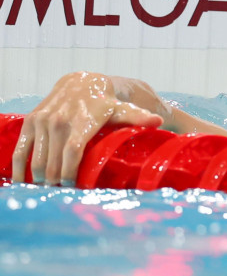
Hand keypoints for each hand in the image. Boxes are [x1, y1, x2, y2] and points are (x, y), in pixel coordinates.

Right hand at [11, 72, 163, 185]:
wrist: (81, 82)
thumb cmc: (106, 103)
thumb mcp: (123, 110)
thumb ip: (139, 118)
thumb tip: (159, 121)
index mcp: (83, 121)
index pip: (73, 152)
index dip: (71, 172)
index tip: (73, 186)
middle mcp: (60, 120)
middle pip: (54, 160)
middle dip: (56, 180)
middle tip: (61, 193)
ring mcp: (43, 121)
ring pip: (37, 158)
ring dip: (39, 177)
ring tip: (47, 189)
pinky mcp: (31, 121)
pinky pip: (20, 149)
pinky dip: (19, 168)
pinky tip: (23, 181)